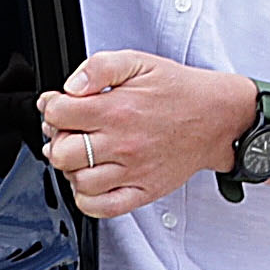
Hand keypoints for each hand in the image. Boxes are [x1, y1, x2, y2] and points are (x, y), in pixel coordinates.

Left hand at [36, 50, 256, 219]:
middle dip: (58, 139)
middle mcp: (122, 143)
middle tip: (70, 132)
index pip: (58, 114)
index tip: (59, 106)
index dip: (52, 107)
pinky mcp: (144, 191)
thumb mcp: (138, 62)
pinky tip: (91, 180)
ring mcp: (132, 171)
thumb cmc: (178, 91)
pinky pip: (102, 207)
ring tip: (84, 154)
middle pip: (62, 152)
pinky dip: (88, 199)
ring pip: (78, 181)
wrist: (218, 117)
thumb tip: (71, 85)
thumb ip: (99, 67)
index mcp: (115, 110)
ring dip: (72, 168)